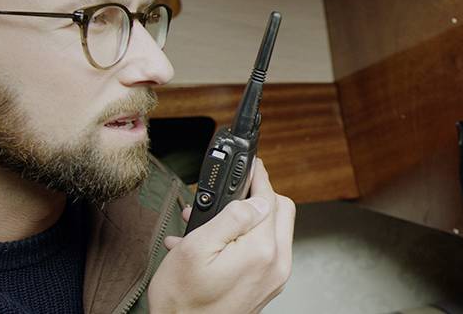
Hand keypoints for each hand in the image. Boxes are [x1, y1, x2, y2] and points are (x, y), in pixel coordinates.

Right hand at [148, 159, 295, 313]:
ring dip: (244, 219)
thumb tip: (256, 198)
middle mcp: (275, 265)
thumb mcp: (196, 248)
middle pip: (279, 212)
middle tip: (228, 193)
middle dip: (255, 196)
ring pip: (270, 231)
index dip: (258, 176)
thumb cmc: (183, 301)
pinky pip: (262, 251)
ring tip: (206, 223)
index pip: (270, 199)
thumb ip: (231, 218)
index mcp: (262, 251)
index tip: (252, 163)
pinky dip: (243, 240)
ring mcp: (273, 278)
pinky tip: (212, 244)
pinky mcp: (265, 286)